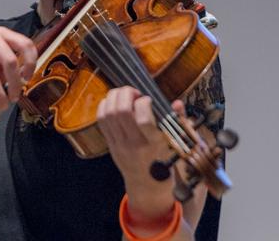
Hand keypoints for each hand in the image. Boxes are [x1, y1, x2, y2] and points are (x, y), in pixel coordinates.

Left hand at [97, 87, 180, 219]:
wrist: (147, 185)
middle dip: (126, 93)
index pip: (143, 120)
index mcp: (153, 144)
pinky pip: (101, 120)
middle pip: (121, 112)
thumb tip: (177, 103)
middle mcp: (134, 144)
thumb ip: (177, 122)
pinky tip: (114, 102)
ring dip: (114, 96)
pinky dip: (105, 105)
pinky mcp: (110, 144)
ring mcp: (119, 144)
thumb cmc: (165, 162)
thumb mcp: (175, 144)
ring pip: (109, 113)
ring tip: (124, 94)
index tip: (148, 100)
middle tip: (134, 92)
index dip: (144, 103)